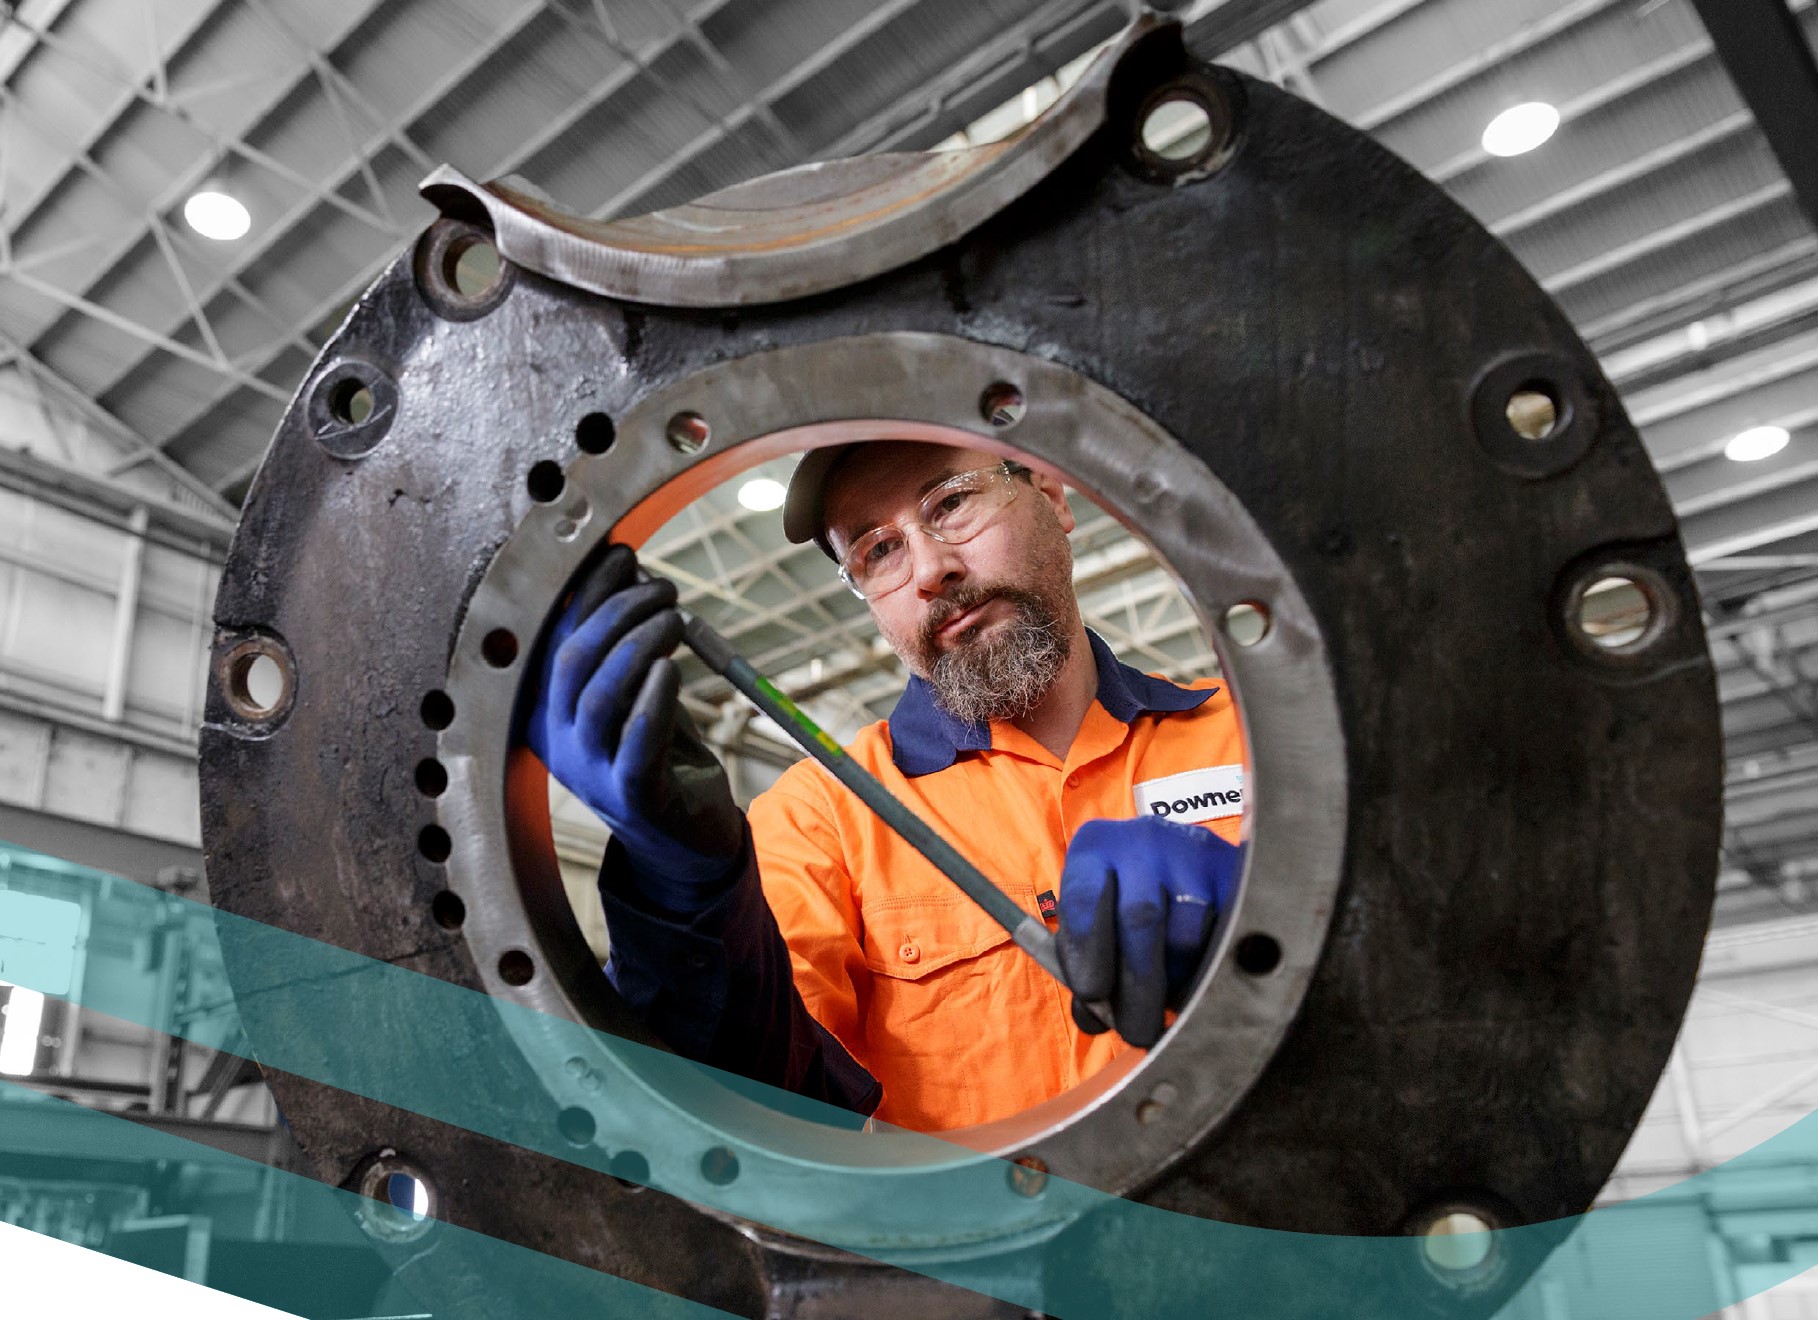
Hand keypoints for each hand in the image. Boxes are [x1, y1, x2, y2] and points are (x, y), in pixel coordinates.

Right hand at [520, 545, 743, 915]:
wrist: (683, 835)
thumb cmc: (658, 751)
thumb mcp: (635, 691)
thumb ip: (627, 643)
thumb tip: (633, 572)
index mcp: (547, 710)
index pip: (555, 637)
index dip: (586, 592)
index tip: (623, 555)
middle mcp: (557, 742)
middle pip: (571, 662)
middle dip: (617, 612)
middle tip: (663, 589)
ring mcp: (588, 773)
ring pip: (597, 698)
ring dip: (637, 646)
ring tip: (675, 618)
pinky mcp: (629, 798)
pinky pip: (633, 745)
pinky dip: (651, 701)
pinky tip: (670, 670)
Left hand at [1056, 816, 1242, 1047]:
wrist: (1179, 858)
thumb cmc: (1123, 901)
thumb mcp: (1096, 921)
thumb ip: (1088, 968)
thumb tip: (1096, 1020)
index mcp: (1094, 849)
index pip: (1084, 902)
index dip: (1086, 955)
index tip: (1092, 996)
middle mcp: (1142, 841)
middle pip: (1140, 919)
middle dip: (1138, 986)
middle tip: (1138, 1031)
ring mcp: (1192, 852)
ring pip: (1187, 934)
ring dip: (1176, 981)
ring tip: (1168, 1000)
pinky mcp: (1232, 872)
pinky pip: (1225, 935)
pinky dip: (1209, 971)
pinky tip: (1197, 981)